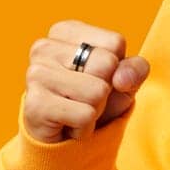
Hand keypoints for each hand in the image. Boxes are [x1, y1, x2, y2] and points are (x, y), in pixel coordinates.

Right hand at [22, 20, 150, 142]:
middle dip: (106, 89)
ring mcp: (35, 74)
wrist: (65, 138)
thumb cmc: (96, 98)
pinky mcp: (34, 104)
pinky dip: (84, 127)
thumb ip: (135, 69)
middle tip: (86, 97)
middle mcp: (44, 47)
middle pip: (106, 64)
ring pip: (97, 92)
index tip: (97, 77)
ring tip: (77, 109)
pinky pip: (85, 116)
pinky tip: (68, 124)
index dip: (117, 67)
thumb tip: (123, 79)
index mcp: (65, 31)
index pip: (115, 42)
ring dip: (96, 110)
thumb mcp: (125, 78)